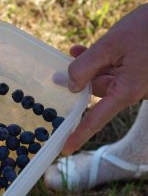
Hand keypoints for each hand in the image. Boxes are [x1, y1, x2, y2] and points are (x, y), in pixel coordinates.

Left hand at [62, 4, 147, 154]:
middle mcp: (129, 89)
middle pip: (95, 92)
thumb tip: (71, 86)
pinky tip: (82, 49)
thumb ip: (86, 66)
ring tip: (74, 50)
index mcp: (125, 91)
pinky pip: (111, 69)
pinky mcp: (135, 69)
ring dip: (86, 66)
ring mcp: (133, 79)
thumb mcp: (111, 46)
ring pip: (101, 78)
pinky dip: (97, 60)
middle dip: (79, 79)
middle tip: (60, 70)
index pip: (96, 119)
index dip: (79, 134)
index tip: (65, 150)